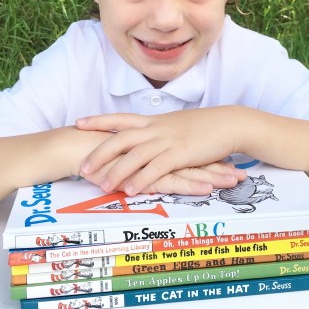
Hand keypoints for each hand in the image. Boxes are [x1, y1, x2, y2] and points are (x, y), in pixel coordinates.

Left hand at [76, 108, 241, 194]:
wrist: (228, 123)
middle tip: (83, 166)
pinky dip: (142, 178)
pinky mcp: (181, 153)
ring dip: (117, 170)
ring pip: (136, 154)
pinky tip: (131, 190)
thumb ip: (159, 130)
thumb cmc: (204, 125)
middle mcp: (157, 128)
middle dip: (100, 152)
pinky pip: (157, 167)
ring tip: (101, 185)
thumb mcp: (177, 124)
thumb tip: (146, 136)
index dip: (99, 120)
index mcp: (154, 121)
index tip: (79, 122)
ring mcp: (168, 140)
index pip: (120, 118)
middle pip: (121, 138)